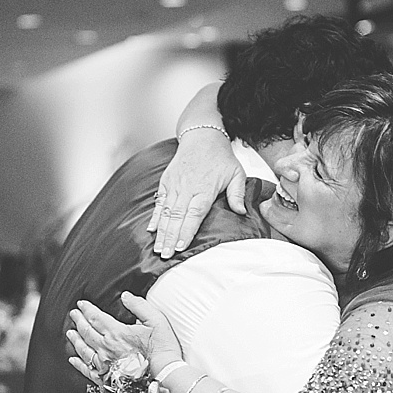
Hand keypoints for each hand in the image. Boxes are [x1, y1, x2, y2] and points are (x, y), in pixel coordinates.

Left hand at [66, 294, 182, 381]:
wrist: (164, 375)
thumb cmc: (162, 349)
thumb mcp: (156, 320)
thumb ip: (139, 306)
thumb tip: (125, 296)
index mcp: (117, 333)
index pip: (96, 317)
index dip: (87, 309)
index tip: (81, 304)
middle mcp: (106, 348)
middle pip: (86, 332)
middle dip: (78, 321)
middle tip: (74, 314)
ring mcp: (104, 364)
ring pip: (83, 350)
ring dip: (75, 340)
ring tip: (70, 333)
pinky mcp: (106, 378)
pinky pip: (87, 369)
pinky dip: (78, 363)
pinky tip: (73, 359)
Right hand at [148, 130, 246, 258]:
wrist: (202, 137)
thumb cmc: (220, 157)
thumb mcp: (236, 173)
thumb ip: (237, 193)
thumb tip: (241, 211)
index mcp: (204, 189)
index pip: (194, 214)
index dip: (186, 231)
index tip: (180, 247)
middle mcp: (187, 188)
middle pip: (177, 217)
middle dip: (170, 238)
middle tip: (166, 255)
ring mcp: (175, 185)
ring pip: (166, 212)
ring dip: (161, 232)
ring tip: (158, 248)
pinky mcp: (166, 182)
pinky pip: (160, 202)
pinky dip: (155, 216)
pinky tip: (151, 230)